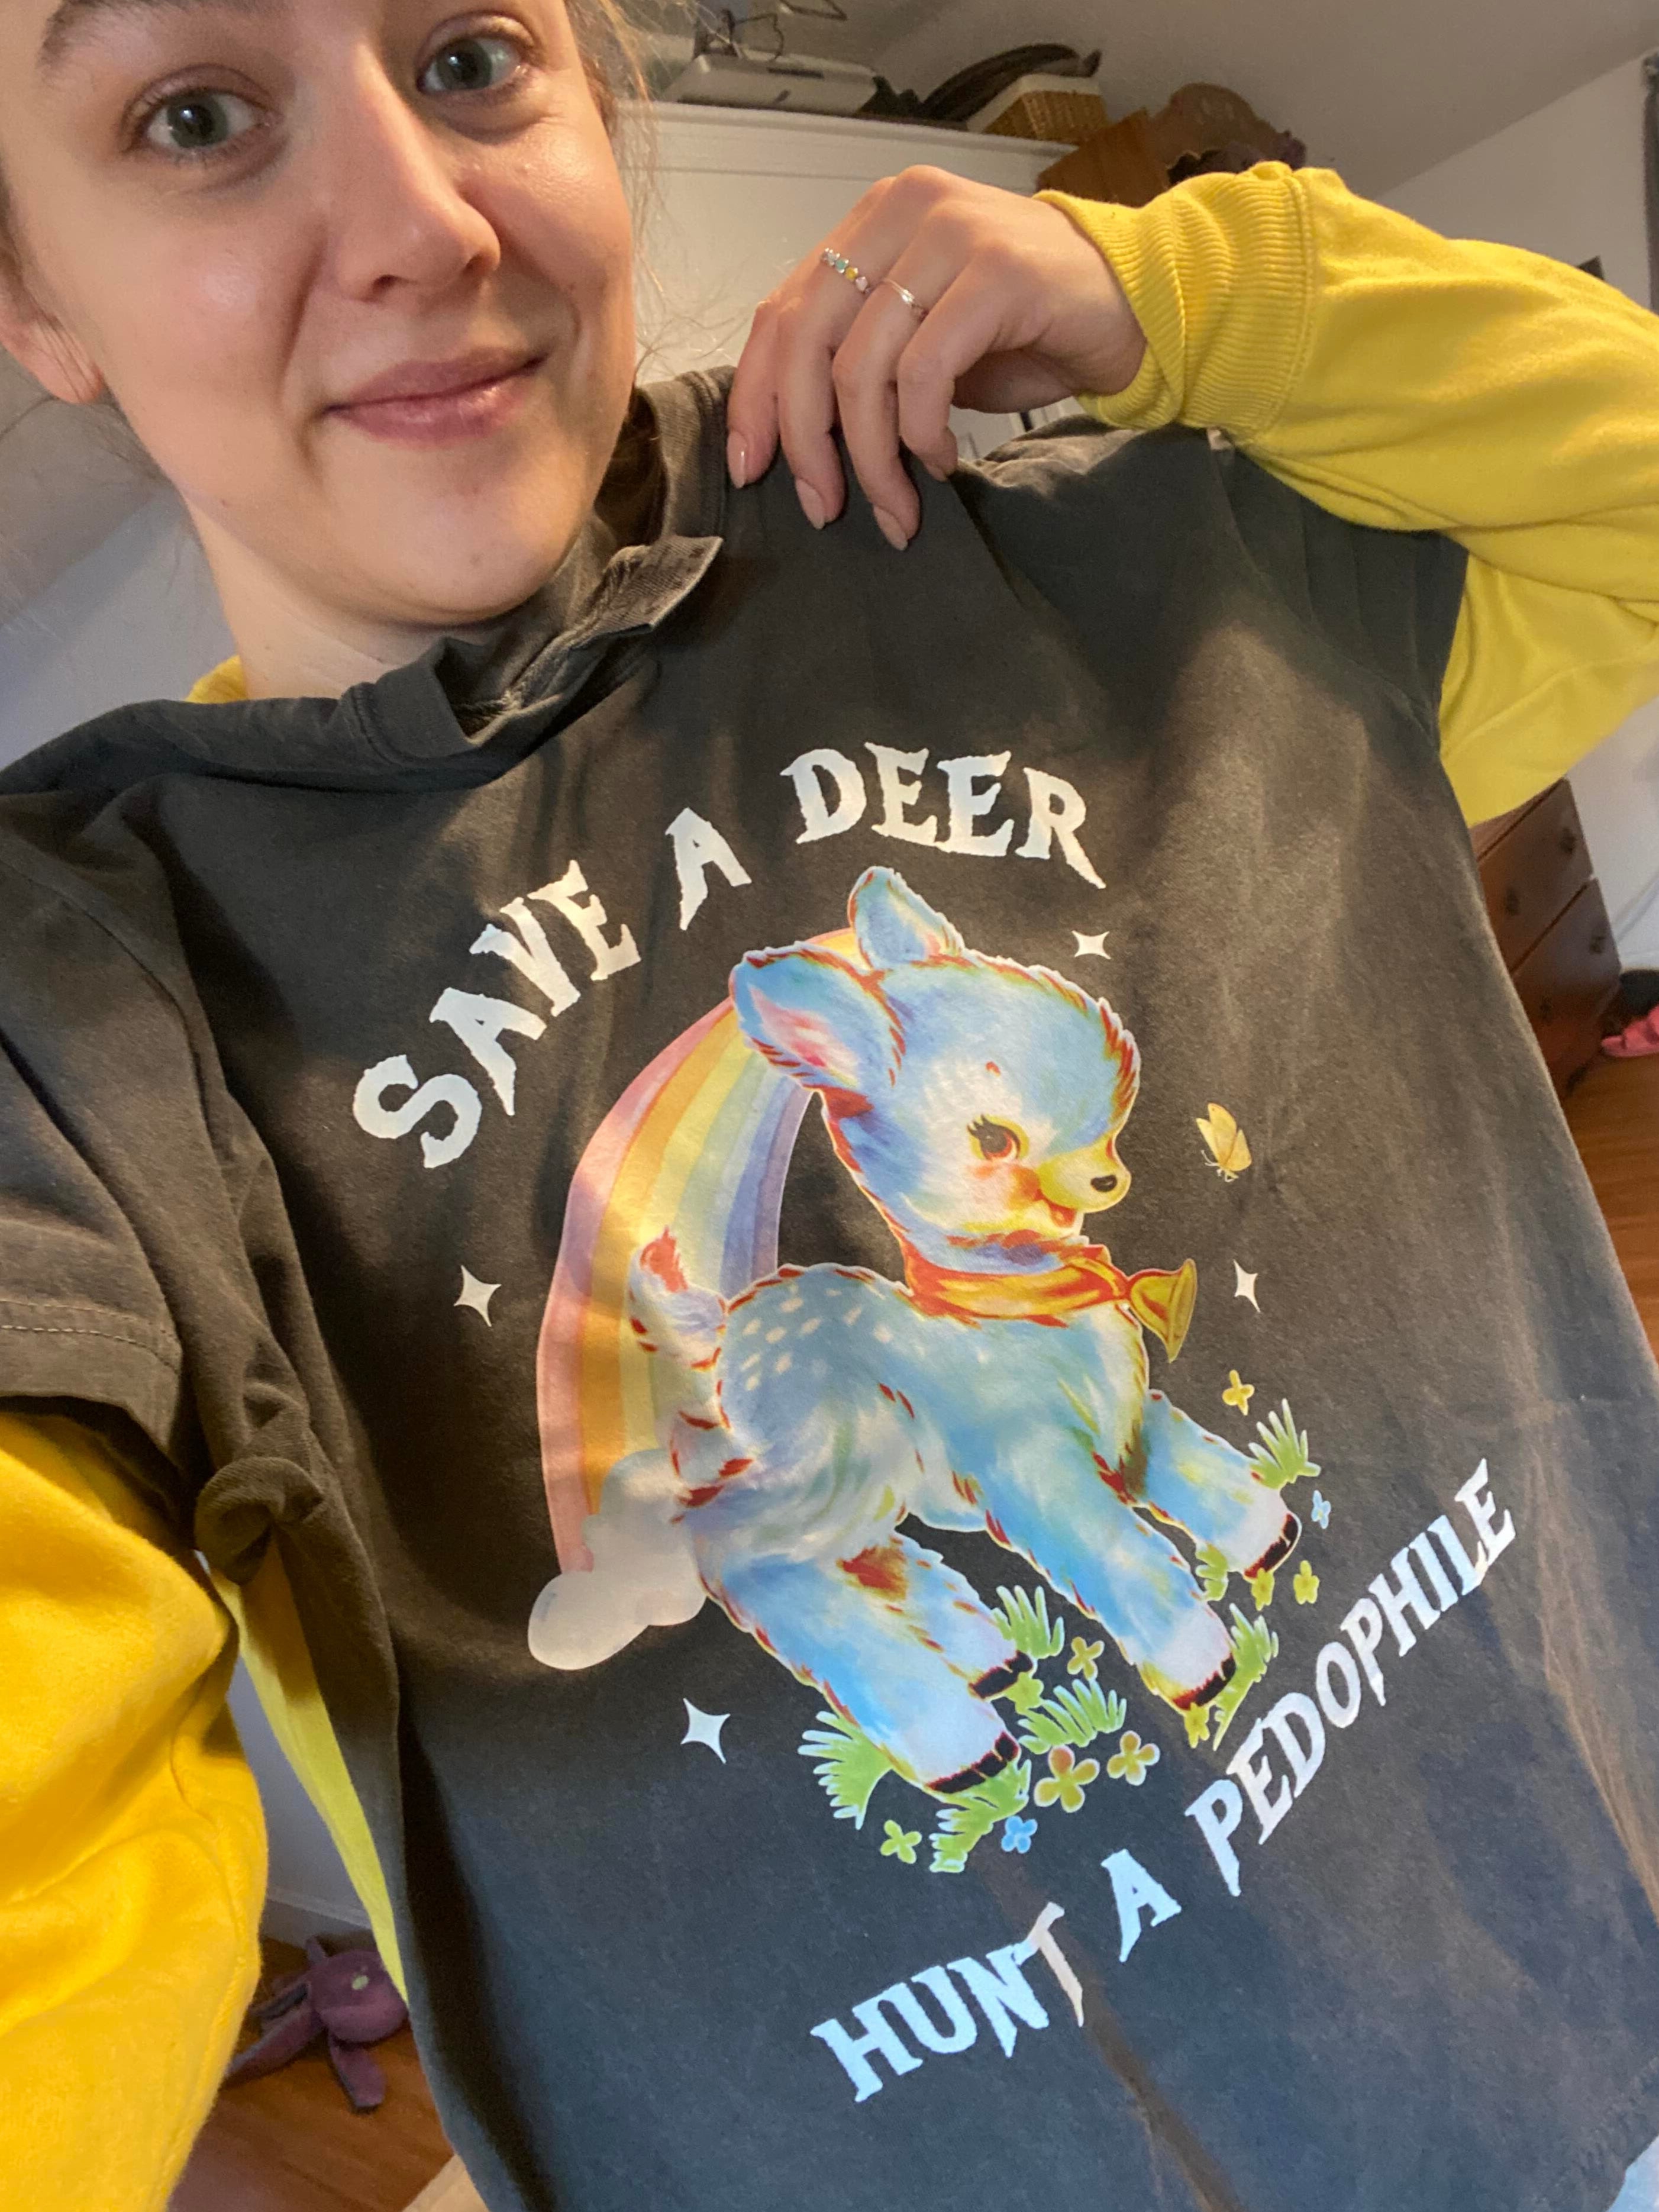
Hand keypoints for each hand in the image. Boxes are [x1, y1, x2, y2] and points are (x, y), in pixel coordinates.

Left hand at [725, 166, 1146, 549]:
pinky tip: (941, 459)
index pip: (781, 312)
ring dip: (873, 457)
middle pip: (808, 340)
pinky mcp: (996, 273)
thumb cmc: (1021, 329)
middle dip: (806, 440)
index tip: (751, 468)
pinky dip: (921, 433)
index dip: (755, 399)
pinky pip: (925, 373)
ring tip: (895, 504)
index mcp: (871, 221)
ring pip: (863, 366)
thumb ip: (856, 359)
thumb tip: (789, 436)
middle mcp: (902, 212)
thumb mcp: (919, 339)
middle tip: (823, 505)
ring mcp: (949, 234)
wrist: (1130, 307)